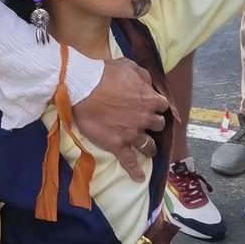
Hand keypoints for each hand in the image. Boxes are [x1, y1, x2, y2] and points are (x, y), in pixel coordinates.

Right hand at [72, 57, 167, 181]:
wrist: (82, 88)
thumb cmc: (104, 74)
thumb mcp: (128, 65)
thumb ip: (143, 75)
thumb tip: (149, 83)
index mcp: (149, 99)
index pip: (163, 106)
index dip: (157, 105)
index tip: (152, 106)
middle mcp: (144, 118)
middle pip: (158, 125)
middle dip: (153, 124)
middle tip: (146, 123)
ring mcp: (132, 134)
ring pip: (149, 145)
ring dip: (150, 147)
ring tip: (149, 149)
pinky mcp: (118, 145)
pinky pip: (129, 162)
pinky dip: (135, 171)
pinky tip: (139, 178)